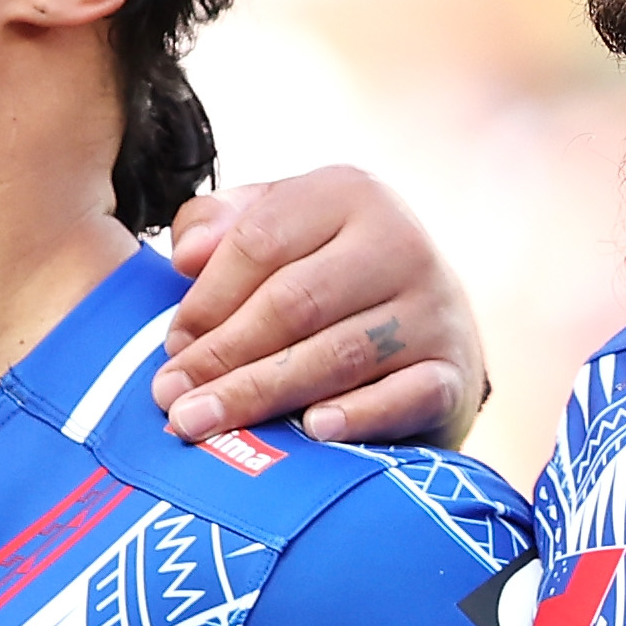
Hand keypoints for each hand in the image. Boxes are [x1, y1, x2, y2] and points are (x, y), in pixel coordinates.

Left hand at [150, 168, 485, 446]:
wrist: (432, 324)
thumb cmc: (326, 275)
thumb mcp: (277, 228)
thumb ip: (219, 225)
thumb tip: (186, 257)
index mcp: (347, 194)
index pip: (260, 242)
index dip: (206, 299)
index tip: (170, 347)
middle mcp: (398, 242)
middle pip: (294, 303)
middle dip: (222, 356)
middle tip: (170, 399)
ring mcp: (433, 308)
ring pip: (337, 355)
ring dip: (261, 394)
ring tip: (201, 422)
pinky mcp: (455, 371)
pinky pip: (405, 396)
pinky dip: (360, 415)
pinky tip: (312, 431)